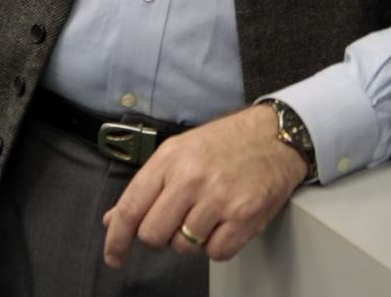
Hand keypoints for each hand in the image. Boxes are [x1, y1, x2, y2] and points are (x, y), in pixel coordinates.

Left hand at [102, 104, 307, 266]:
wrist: (277, 135)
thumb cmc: (228, 142)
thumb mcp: (181, 151)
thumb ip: (147, 186)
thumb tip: (113, 220)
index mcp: (172, 158)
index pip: (130, 208)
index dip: (116, 239)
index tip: (114, 255)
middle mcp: (192, 177)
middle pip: (153, 235)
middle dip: (161, 237)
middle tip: (176, 222)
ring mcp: (219, 198)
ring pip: (184, 247)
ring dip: (192, 238)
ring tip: (208, 212)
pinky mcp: (244, 216)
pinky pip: (215, 253)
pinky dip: (218, 243)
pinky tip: (226, 219)